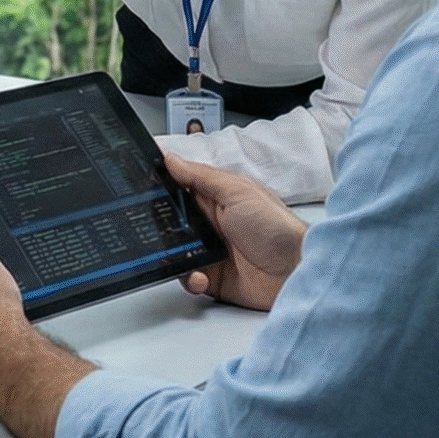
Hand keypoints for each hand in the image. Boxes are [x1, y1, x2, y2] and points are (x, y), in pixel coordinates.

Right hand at [165, 154, 305, 310]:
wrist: (297, 272)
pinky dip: (189, 278)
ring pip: (175, 251)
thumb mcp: (238, 192)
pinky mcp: (213, 278)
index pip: (181, 187)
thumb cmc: (277, 228)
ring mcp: (211, 251)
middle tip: (155, 228)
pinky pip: (187, 276)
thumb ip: (201, 176)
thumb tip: (171, 159)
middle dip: (161, 225)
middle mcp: (212, 223)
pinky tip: (201, 276)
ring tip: (182, 255)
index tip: (141, 187)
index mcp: (217, 198)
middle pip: (172, 221)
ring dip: (172, 254)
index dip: (162, 187)